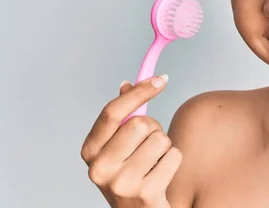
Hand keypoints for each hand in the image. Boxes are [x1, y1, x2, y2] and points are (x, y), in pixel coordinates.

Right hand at [81, 75, 181, 207]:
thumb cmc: (131, 174)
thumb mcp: (118, 147)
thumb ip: (121, 117)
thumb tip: (126, 85)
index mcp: (90, 151)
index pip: (112, 112)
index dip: (139, 91)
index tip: (161, 79)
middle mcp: (99, 168)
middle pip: (139, 123)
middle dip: (152, 128)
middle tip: (149, 144)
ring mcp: (121, 183)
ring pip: (160, 139)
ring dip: (164, 147)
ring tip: (154, 162)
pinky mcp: (145, 193)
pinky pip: (174, 156)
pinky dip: (173, 161)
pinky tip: (161, 175)